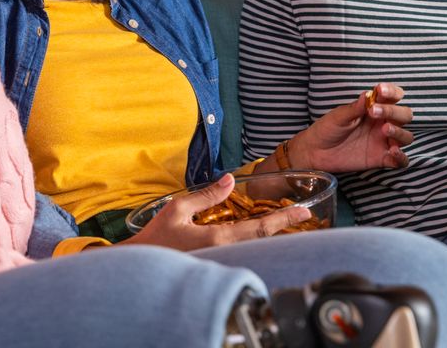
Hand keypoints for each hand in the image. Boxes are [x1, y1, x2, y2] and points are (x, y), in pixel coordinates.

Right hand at [120, 173, 311, 251]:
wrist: (142, 266)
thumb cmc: (156, 238)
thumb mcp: (178, 208)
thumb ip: (207, 195)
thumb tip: (229, 181)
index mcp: (217, 238)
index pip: (259, 228)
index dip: (284, 219)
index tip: (303, 212)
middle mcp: (224, 253)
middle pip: (263, 241)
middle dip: (284, 228)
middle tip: (302, 216)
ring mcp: (222, 261)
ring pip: (254, 248)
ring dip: (271, 234)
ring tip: (285, 221)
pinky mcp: (217, 265)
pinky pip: (242, 252)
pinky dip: (255, 241)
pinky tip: (259, 233)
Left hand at [291, 83, 411, 171]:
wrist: (316, 151)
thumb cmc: (328, 128)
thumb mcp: (339, 116)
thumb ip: (355, 108)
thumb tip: (368, 94)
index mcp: (374, 108)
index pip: (392, 97)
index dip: (392, 92)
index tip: (381, 90)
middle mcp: (383, 123)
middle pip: (404, 115)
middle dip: (394, 111)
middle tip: (374, 112)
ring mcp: (384, 141)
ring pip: (406, 136)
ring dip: (399, 132)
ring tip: (384, 130)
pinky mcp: (382, 159)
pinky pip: (400, 160)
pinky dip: (401, 157)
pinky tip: (393, 152)